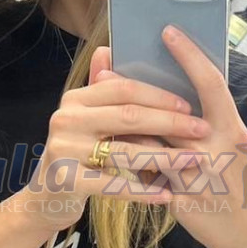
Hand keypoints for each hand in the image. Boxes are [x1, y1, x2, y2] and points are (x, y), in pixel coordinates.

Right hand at [13, 44, 208, 233]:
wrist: (44, 199)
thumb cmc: (76, 156)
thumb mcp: (85, 120)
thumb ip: (100, 90)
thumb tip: (108, 48)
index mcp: (75, 99)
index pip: (123, 88)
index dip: (159, 95)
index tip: (190, 106)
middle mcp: (66, 119)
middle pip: (128, 116)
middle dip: (170, 122)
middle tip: (202, 130)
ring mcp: (64, 150)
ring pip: (125, 152)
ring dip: (165, 157)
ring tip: (194, 161)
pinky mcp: (66, 181)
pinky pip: (114, 185)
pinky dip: (143, 191)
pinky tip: (167, 195)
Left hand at [94, 26, 246, 247]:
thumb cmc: (240, 182)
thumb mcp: (233, 145)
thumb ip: (207, 117)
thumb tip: (172, 83)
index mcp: (234, 130)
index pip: (211, 84)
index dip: (189, 55)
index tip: (168, 31)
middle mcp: (218, 151)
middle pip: (166, 113)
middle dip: (133, 93)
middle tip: (106, 73)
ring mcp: (198, 177)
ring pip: (148, 144)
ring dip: (122, 128)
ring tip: (99, 110)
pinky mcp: (180, 201)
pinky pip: (145, 175)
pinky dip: (127, 161)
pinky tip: (111, 152)